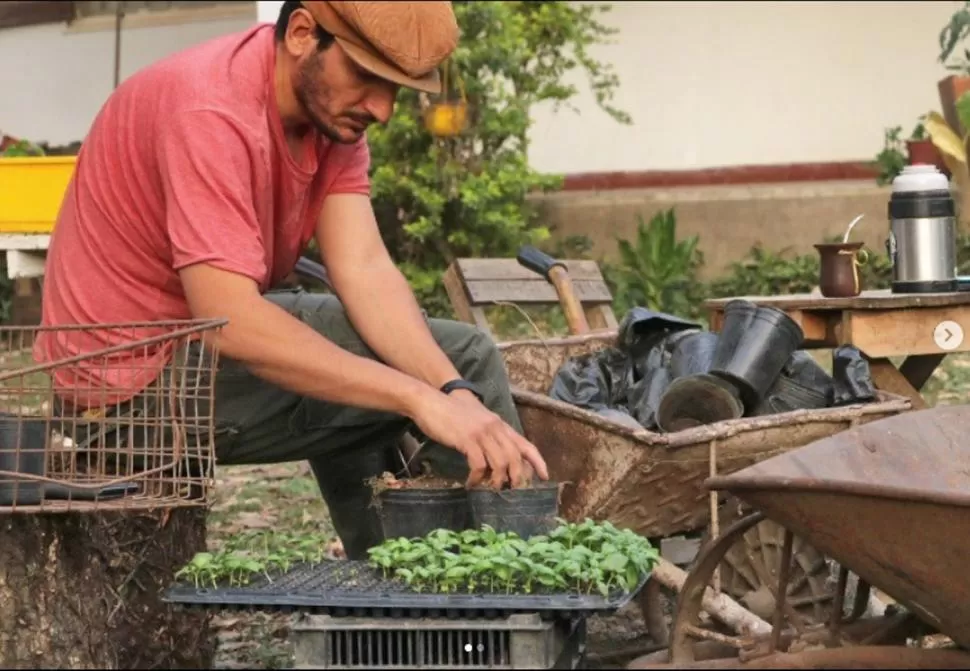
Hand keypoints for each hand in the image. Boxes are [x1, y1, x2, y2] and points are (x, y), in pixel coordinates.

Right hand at [409, 388, 549, 489]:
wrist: (431, 400)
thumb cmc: (452, 413)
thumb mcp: (478, 422)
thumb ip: (491, 436)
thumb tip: (500, 460)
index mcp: (500, 425)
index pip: (526, 444)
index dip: (537, 462)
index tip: (545, 477)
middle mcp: (495, 428)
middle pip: (515, 457)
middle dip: (515, 478)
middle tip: (508, 490)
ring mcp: (482, 433)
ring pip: (500, 463)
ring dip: (496, 481)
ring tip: (487, 489)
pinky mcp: (467, 439)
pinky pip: (479, 465)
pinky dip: (476, 478)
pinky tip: (470, 483)